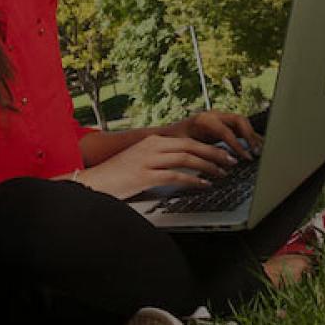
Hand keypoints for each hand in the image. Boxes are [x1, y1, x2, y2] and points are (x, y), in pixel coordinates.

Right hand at [78, 133, 237, 199]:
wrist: (93, 183)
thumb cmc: (118, 175)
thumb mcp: (141, 160)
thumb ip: (161, 159)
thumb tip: (185, 165)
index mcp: (152, 140)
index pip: (187, 140)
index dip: (208, 147)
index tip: (223, 154)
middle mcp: (151, 146)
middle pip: (190, 146)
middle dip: (214, 154)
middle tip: (230, 162)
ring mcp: (147, 160)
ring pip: (186, 158)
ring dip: (207, 166)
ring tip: (221, 174)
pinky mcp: (144, 175)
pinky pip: (175, 176)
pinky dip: (193, 180)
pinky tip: (204, 185)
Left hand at [164, 110, 262, 158]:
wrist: (167, 134)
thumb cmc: (173, 141)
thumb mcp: (183, 146)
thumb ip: (200, 152)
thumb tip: (218, 162)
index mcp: (204, 120)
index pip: (226, 131)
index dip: (237, 145)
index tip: (244, 158)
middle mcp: (214, 115)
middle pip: (239, 120)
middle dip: (249, 136)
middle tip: (256, 152)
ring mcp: (219, 118)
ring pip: (242, 123)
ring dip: (252, 135)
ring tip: (259, 150)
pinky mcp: (223, 124)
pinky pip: (240, 127)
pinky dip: (249, 136)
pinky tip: (257, 146)